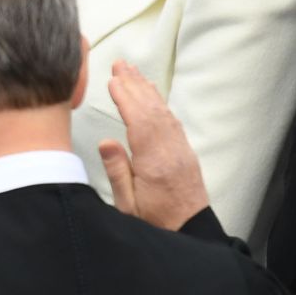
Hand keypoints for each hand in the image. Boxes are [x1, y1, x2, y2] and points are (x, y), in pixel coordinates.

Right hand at [98, 60, 209, 230]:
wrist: (189, 230)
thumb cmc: (154, 220)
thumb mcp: (127, 204)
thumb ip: (117, 172)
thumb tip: (106, 141)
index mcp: (154, 163)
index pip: (139, 122)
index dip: (126, 99)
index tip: (113, 80)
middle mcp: (170, 151)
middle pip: (152, 111)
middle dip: (135, 85)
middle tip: (120, 64)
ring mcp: (180, 150)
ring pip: (163, 113)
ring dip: (147, 90)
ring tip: (133, 71)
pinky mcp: (184, 152)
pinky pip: (172, 121)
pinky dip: (159, 103)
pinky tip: (151, 95)